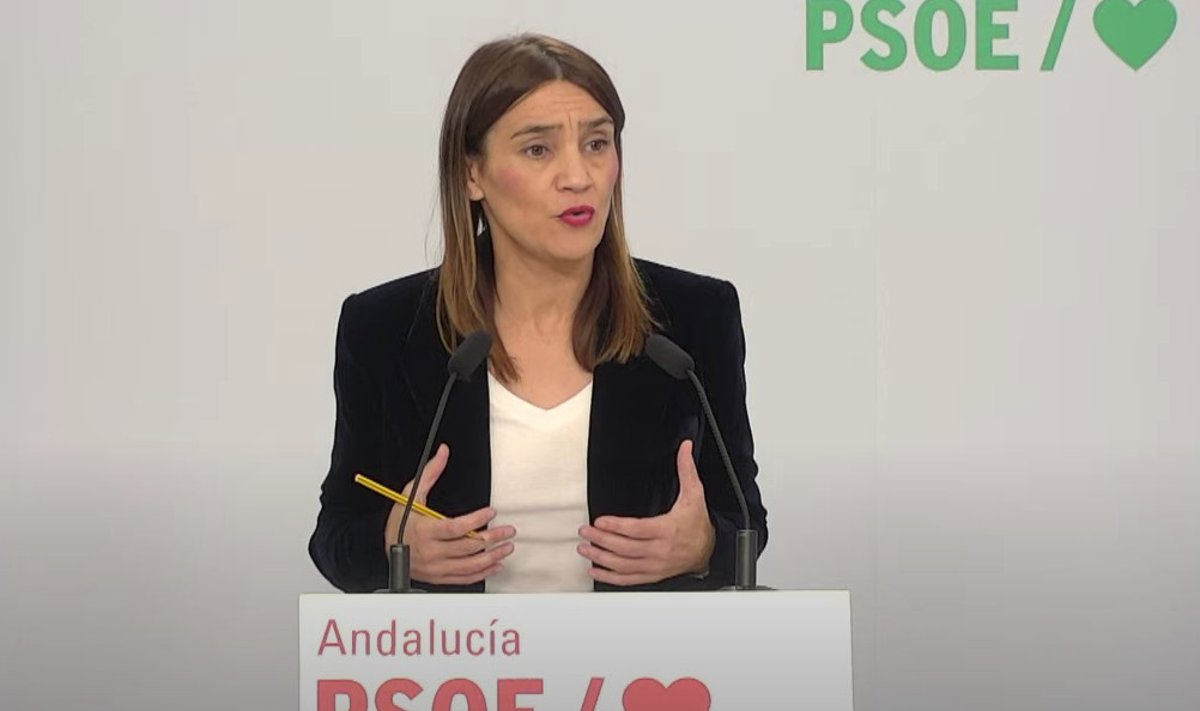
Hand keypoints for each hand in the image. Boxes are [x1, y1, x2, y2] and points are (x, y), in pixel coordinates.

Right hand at [383, 444, 515, 584]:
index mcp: (425, 531)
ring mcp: (435, 567)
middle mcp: (431, 552)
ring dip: (492, 557)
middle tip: (508, 531)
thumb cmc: (400, 521)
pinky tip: (495, 565)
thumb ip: (430, 473)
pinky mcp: (438, 578)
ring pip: (470, 565)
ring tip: (507, 547)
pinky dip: (482, 573)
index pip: (456, 527)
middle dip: (492, 538)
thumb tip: (443, 452)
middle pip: (468, 546)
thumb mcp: (411, 495)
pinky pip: (464, 578)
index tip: (491, 512)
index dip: (476, 520)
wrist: (384, 549)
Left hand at [577, 440, 715, 585]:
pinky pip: (629, 579)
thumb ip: (686, 469)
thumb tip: (685, 448)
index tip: (600, 521)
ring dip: (601, 558)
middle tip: (585, 532)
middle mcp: (660, 550)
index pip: (637, 529)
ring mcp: (655, 565)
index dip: (617, 526)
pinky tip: (596, 571)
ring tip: (585, 548)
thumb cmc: (697, 523)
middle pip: (626, 548)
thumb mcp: (694, 494)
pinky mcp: (652, 575)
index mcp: (667, 530)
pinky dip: (610, 577)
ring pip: (624, 565)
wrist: (708, 550)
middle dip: (602, 539)